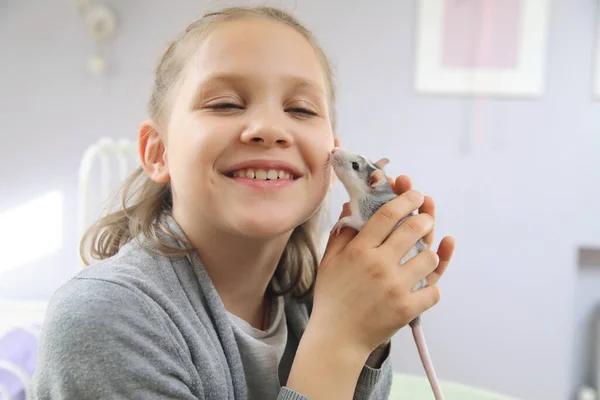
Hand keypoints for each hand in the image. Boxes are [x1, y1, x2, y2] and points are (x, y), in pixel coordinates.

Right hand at [286, 180, 453, 398]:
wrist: (337, 338)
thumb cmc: (332, 297)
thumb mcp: (329, 261)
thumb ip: (343, 232)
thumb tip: (354, 204)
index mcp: (359, 251)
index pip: (387, 215)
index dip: (405, 199)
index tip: (415, 193)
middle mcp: (379, 266)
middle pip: (414, 229)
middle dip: (425, 217)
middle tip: (425, 217)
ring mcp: (396, 287)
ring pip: (429, 257)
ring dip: (429, 252)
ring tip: (422, 253)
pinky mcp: (408, 309)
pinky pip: (434, 289)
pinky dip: (431, 285)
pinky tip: (426, 281)